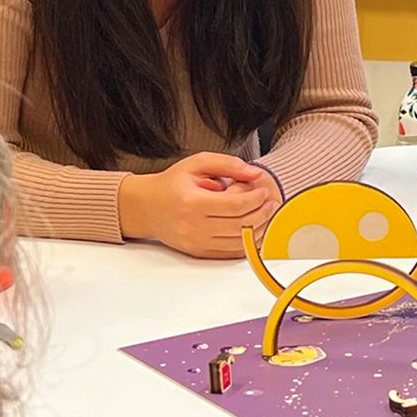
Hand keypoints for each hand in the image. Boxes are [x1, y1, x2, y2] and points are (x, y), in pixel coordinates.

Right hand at [118, 153, 283, 258]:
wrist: (145, 207)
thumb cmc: (171, 184)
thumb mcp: (196, 164)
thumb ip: (227, 164)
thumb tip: (255, 172)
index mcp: (192, 202)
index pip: (236, 205)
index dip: (256, 198)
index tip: (263, 190)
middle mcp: (193, 226)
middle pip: (241, 225)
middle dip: (262, 213)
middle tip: (271, 203)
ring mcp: (196, 242)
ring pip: (239, 242)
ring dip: (259, 229)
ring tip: (266, 215)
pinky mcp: (198, 253)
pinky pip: (230, 253)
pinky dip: (247, 243)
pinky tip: (254, 229)